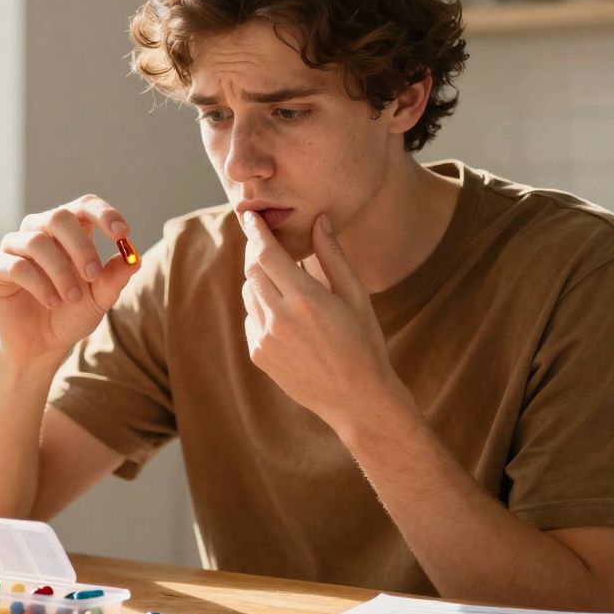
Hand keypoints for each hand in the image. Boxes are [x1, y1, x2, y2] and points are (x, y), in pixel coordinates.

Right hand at [0, 195, 140, 362]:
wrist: (41, 344)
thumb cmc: (71, 314)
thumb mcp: (99, 298)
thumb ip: (114, 278)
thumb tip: (134, 259)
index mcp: (70, 231)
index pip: (85, 206)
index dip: (103, 214)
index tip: (122, 233)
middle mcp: (41, 230)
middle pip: (59, 216)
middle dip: (81, 246)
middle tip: (93, 274)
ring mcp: (16, 246)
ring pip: (37, 241)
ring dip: (60, 271)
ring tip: (72, 298)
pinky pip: (17, 265)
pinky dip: (39, 284)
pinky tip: (52, 302)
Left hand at [240, 210, 403, 435]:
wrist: (357, 398)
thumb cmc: (364, 343)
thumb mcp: (355, 296)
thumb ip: (333, 257)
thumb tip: (319, 220)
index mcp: (306, 299)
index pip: (266, 253)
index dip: (255, 231)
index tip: (249, 215)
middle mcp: (279, 318)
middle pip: (251, 270)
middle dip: (255, 251)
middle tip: (264, 239)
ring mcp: (265, 339)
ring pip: (249, 294)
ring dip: (260, 279)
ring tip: (284, 280)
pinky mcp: (259, 355)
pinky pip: (252, 318)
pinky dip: (262, 307)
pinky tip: (286, 314)